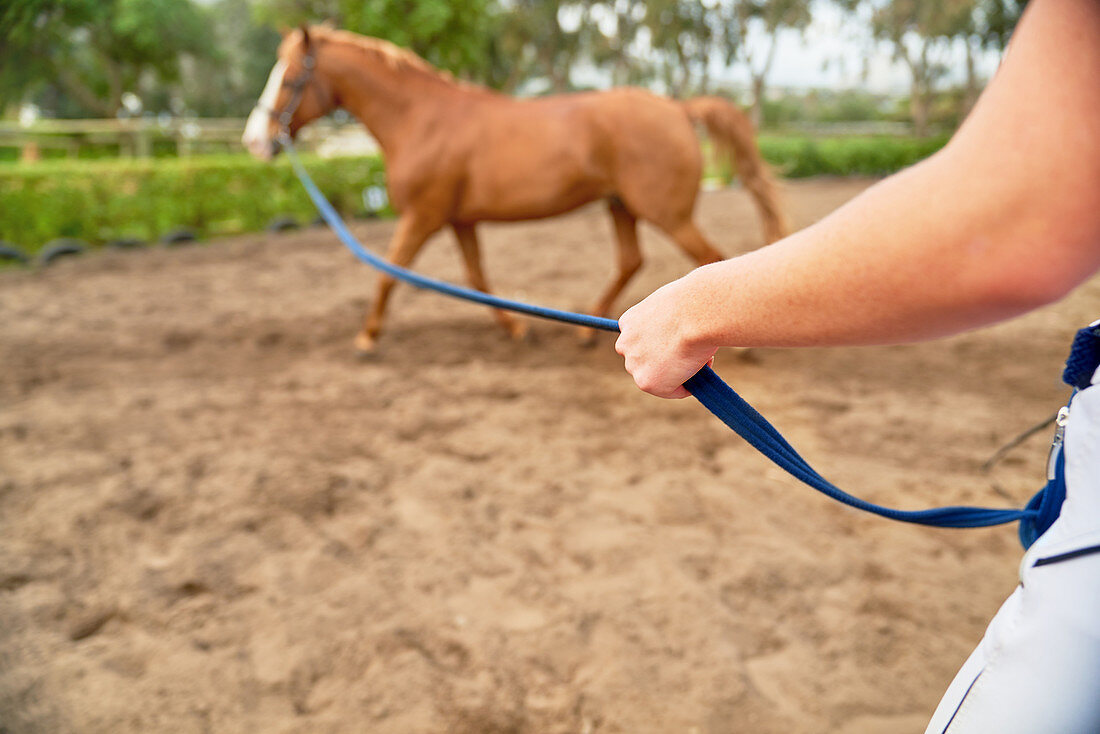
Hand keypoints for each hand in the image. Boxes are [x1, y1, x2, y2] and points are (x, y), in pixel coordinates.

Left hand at [615, 273, 716, 398]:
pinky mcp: (647, 382)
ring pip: (658, 377)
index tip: (680, 343)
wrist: (697, 312)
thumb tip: (683, 333)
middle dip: (667, 361)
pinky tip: (700, 369)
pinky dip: (687, 386)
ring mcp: (634, 364)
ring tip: (700, 358)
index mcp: (629, 322)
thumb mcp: (676, 304)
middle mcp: (625, 344)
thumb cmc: (694, 301)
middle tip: (692, 354)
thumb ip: (671, 320)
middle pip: (646, 361)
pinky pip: (672, 391)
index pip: (641, 340)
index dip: (663, 343)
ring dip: (678, 373)